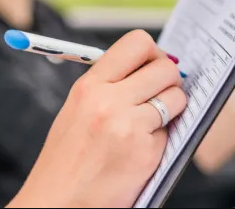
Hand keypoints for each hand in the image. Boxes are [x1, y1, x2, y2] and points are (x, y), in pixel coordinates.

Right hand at [8, 30, 186, 207]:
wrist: (58, 205)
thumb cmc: (68, 158)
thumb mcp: (78, 108)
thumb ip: (111, 83)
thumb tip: (149, 64)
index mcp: (90, 85)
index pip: (137, 42)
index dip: (153, 52)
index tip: (153, 65)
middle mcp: (108, 100)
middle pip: (166, 66)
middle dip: (170, 77)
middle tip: (161, 90)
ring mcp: (128, 126)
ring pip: (176, 96)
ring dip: (172, 106)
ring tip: (153, 119)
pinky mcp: (145, 152)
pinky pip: (171, 129)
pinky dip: (164, 136)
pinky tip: (143, 146)